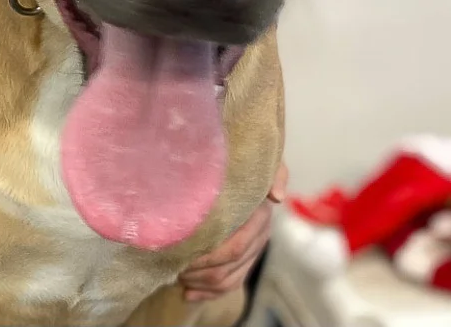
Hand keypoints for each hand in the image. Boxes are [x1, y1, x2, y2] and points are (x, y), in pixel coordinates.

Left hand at [178, 162, 287, 302]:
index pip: (236, 246)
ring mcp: (254, 249)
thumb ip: (273, 172)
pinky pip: (231, 284)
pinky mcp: (246, 259)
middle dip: (200, 271)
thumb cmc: (244, 158)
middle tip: (174, 265)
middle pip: (230, 266)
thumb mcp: (260, 161)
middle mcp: (260, 235)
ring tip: (177, 275)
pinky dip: (208, 293)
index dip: (209, 255)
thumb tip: (277, 197)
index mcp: (260, 215)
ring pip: (229, 279)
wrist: (246, 164)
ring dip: (201, 283)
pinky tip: (188, 293)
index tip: (184, 253)